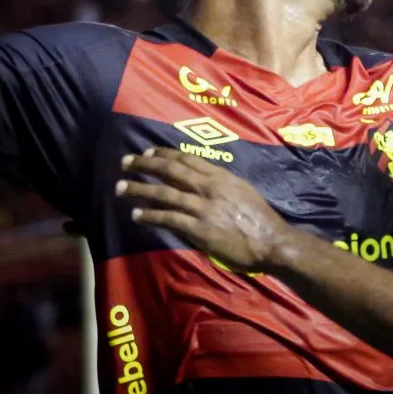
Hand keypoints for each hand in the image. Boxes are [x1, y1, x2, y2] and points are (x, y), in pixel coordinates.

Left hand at [117, 148, 289, 272]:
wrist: (271, 241)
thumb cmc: (259, 219)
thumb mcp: (242, 192)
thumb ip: (222, 186)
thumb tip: (203, 184)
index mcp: (221, 177)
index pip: (187, 159)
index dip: (164, 154)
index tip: (148, 152)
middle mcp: (209, 187)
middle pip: (171, 170)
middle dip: (145, 164)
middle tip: (126, 163)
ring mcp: (203, 207)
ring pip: (164, 193)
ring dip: (139, 189)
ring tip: (121, 187)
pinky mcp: (199, 229)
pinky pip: (168, 218)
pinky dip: (150, 215)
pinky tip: (136, 215)